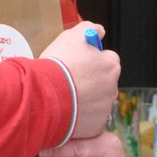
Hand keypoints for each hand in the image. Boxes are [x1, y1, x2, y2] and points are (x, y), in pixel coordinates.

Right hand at [40, 22, 120, 139]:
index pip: (107, 59)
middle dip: (89, 80)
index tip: (78, 62)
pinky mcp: (95, 127)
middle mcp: (112, 88)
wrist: (44, 97)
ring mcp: (104, 109)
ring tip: (64, 96)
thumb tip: (98, 31)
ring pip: (95, 101)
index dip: (91, 59)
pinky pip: (88, 119)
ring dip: (84, 98)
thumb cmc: (59, 65)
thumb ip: (89, 29)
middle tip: (69, 80)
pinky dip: (80, 116)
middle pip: (102, 81)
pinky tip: (65, 111)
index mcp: (111, 65)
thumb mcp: (73, 36)